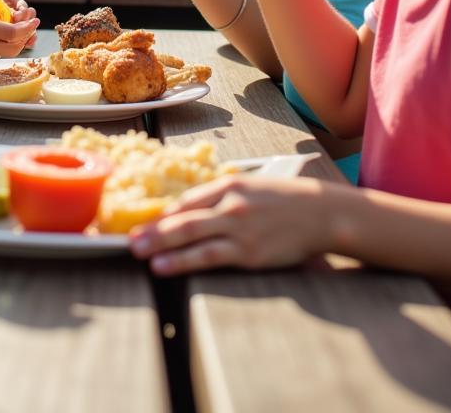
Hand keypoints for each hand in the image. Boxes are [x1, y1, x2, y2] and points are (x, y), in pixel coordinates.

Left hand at [128, 174, 333, 275]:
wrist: (322, 212)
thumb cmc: (286, 201)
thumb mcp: (252, 189)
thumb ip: (223, 197)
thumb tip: (191, 211)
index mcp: (229, 185)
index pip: (187, 200)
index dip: (162, 214)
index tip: (142, 223)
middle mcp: (229, 203)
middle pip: (182, 217)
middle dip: (153, 229)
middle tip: (128, 239)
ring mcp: (238, 227)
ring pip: (190, 236)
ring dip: (160, 245)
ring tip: (138, 252)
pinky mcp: (248, 251)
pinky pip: (209, 256)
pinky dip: (183, 260)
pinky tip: (165, 265)